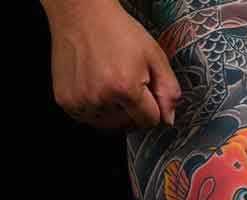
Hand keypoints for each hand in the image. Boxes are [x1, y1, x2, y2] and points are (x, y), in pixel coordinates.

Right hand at [43, 0, 180, 129]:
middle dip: (134, 110)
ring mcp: (80, 101)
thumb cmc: (119, 32)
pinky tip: (98, 86)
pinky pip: (88, 118)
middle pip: (129, 125)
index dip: (154, 108)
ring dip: (115, 111)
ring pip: (109, 125)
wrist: (81, 14)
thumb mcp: (155, 56)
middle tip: (129, 83)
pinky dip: (96, 108)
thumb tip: (168, 120)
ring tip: (112, 83)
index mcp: (126, 88)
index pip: (150, 120)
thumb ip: (168, 90)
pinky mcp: (66, 101)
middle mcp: (101, 98)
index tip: (148, 92)